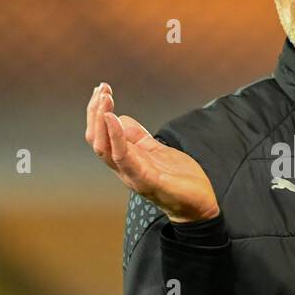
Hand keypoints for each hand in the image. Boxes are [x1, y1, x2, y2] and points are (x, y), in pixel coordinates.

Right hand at [85, 83, 219, 223]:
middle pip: (96, 140)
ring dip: (101, 121)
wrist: (200, 204)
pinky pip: (123, 158)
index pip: (101, 136)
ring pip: (104, 148)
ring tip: (105, 100)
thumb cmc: (179, 179)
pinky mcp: (145, 180)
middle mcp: (123, 168)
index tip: (101, 90)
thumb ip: (138, 136)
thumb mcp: (156, 150)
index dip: (97, 113)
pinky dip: (116, 137)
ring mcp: (132, 175)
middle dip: (95, 113)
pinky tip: (114, 118)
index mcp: (126, 160)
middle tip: (101, 90)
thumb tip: (121, 118)